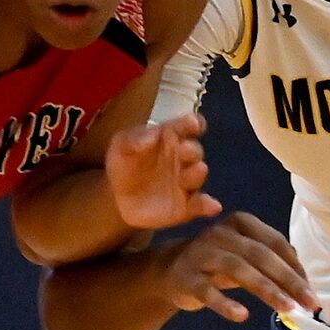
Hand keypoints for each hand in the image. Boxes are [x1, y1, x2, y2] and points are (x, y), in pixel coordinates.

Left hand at [106, 113, 219, 229]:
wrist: (117, 198)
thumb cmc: (124, 163)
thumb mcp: (121, 145)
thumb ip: (135, 138)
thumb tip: (153, 133)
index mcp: (171, 137)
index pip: (187, 127)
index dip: (192, 123)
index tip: (192, 123)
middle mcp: (183, 158)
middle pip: (194, 151)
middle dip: (192, 150)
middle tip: (184, 150)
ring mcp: (186, 182)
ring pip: (197, 175)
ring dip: (197, 173)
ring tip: (196, 171)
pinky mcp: (186, 206)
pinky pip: (199, 205)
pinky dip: (207, 205)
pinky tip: (212, 206)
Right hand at [160, 212, 317, 322]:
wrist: (169, 270)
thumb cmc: (218, 262)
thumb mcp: (246, 255)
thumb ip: (273, 260)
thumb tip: (304, 279)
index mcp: (241, 223)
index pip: (275, 243)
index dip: (296, 267)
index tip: (311, 292)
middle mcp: (221, 234)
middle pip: (260, 255)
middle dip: (289, 280)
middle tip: (310, 304)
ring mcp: (202, 254)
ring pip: (238, 270)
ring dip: (266, 289)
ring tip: (287, 309)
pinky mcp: (186, 277)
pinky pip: (207, 291)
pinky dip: (225, 303)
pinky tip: (243, 315)